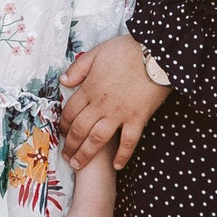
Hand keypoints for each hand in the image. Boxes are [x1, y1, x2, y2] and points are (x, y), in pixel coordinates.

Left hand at [59, 36, 169, 170]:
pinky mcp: (137, 119)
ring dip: (86, 154)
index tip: (62, 132)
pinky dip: (122, 156)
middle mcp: (101, 104)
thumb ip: (78, 68)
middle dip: (70, 145)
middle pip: (80, 129)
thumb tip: (63, 81)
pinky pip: (128, 142)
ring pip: (97, 139)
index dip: (64, 124)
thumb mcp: (97, 52)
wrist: (155, 54)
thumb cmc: (127, 51)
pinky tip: (117, 166)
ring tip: (78, 165)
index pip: (71, 111)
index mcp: (90, 88)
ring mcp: (119, 114)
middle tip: (66, 156)